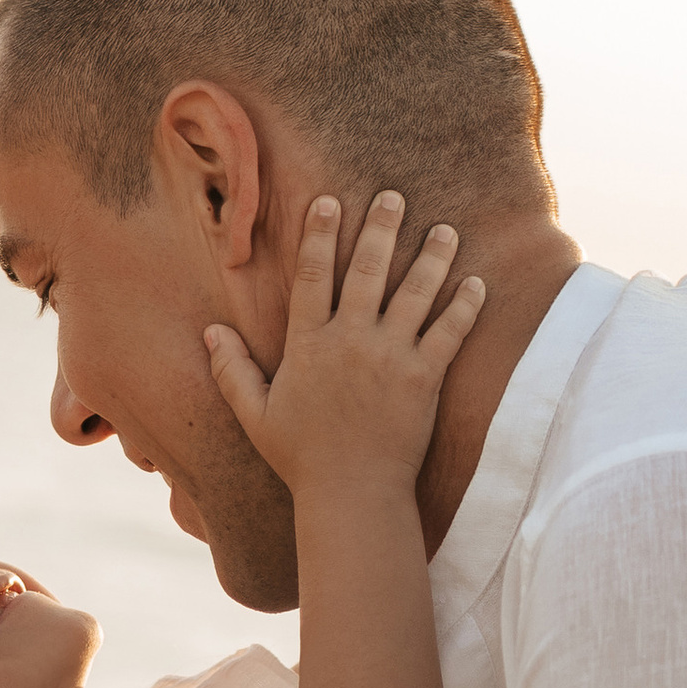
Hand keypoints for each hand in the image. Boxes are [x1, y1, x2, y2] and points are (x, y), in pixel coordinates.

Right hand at [204, 192, 485, 498]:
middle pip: (366, 270)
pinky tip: (476, 282)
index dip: (318, 236)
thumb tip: (210, 331)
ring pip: (415, 292)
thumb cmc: (300, 455)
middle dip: (379, 228)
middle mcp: (350, 340)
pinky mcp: (424, 377)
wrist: (352, 492)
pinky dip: (465, 306)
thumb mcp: (255, 413)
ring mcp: (390, 356)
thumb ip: (232, 369)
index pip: (311, 277)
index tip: (328, 201)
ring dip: (430, 257)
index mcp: (308, 345)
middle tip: (392, 196)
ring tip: (442, 229)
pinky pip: (450, 332)